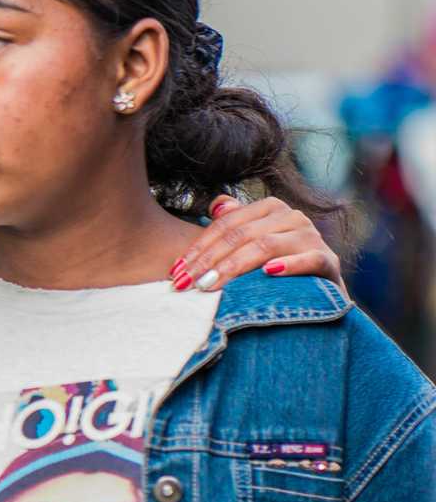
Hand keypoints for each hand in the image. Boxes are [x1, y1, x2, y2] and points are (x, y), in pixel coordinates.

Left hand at [170, 195, 344, 293]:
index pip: (225, 225)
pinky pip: (309, 259)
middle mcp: (291, 217)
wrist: (321, 295)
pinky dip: (289, 265)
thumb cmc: (277, 268)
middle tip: (185, 284)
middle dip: (208, 261)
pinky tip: (269, 273)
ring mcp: (310, 236)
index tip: (174, 272)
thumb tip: (216, 206)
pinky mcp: (328, 260)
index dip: (198, 248)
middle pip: (240, 235)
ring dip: (234, 267)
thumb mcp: (253, 244)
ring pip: (266, 246)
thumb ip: (234, 224)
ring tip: (209, 285)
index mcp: (269, 209)